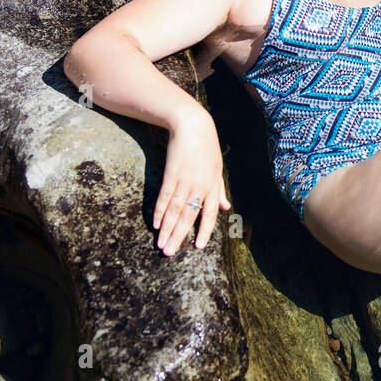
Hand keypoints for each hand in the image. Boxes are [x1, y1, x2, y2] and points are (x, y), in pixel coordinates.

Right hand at [155, 112, 230, 254]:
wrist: (193, 126)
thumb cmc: (207, 148)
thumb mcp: (217, 169)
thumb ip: (219, 190)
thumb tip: (225, 208)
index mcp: (212, 186)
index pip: (209, 214)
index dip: (203, 231)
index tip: (197, 247)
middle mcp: (200, 186)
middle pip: (188, 216)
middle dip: (179, 236)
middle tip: (169, 253)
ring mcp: (185, 180)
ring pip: (175, 210)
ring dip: (167, 229)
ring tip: (160, 244)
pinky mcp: (171, 174)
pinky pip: (165, 197)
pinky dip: (160, 211)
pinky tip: (156, 223)